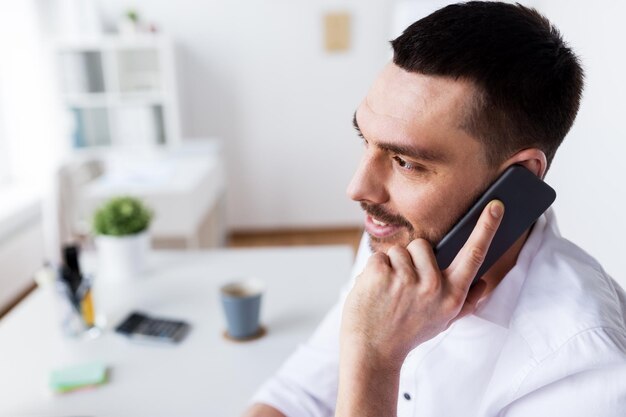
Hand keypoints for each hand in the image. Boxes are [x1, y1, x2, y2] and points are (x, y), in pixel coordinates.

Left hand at [340, 200, 503, 370]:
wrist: (372, 352)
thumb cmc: (407, 333)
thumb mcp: (442, 322)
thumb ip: (465, 302)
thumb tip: (486, 284)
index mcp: (452, 296)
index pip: (474, 255)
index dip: (486, 228)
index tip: (495, 206)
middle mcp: (433, 286)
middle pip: (423, 245)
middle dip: (411, 259)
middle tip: (403, 288)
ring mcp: (407, 280)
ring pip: (400, 250)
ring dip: (391, 267)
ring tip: (388, 294)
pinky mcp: (382, 274)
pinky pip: (379, 256)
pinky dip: (374, 271)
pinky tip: (374, 292)